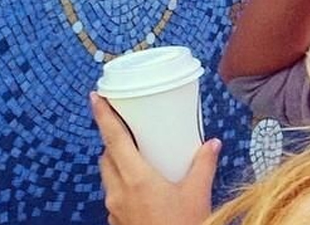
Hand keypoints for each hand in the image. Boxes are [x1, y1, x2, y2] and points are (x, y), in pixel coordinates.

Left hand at [90, 92, 220, 224]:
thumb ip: (203, 165)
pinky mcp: (118, 221)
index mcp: (136, 178)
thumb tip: (212, 144)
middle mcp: (119, 191)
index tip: (96, 97)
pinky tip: (145, 186)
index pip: (113, 139)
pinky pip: (115, 194)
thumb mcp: (198, 194)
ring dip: (118, 162)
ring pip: (109, 175)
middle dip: (115, 139)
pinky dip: (124, 183)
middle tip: (128, 126)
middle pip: (107, 156)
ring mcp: (115, 208)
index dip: (103, 115)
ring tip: (140, 156)